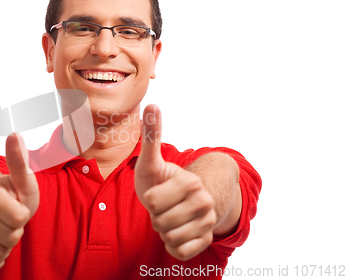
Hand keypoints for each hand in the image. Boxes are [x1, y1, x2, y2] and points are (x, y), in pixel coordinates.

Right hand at [0, 133, 39, 273]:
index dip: (23, 214)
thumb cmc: (12, 194)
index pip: (18, 218)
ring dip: (7, 244)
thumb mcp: (22, 179)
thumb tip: (14, 134)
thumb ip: (19, 161)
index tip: (15, 204)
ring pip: (0, 253)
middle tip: (9, 218)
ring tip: (2, 228)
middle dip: (15, 230)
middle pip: (10, 238)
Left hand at [134, 105, 216, 260]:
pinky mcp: (205, 241)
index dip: (150, 200)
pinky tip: (177, 232)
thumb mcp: (151, 160)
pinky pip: (180, 252)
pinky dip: (173, 245)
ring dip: (163, 230)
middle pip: (161, 222)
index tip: (160, 191)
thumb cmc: (160, 180)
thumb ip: (151, 135)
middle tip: (164, 206)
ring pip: (169, 237)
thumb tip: (152, 105)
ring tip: (170, 217)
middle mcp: (204, 203)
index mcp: (191, 182)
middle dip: (156, 216)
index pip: (153, 202)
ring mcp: (207, 223)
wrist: (178, 201)